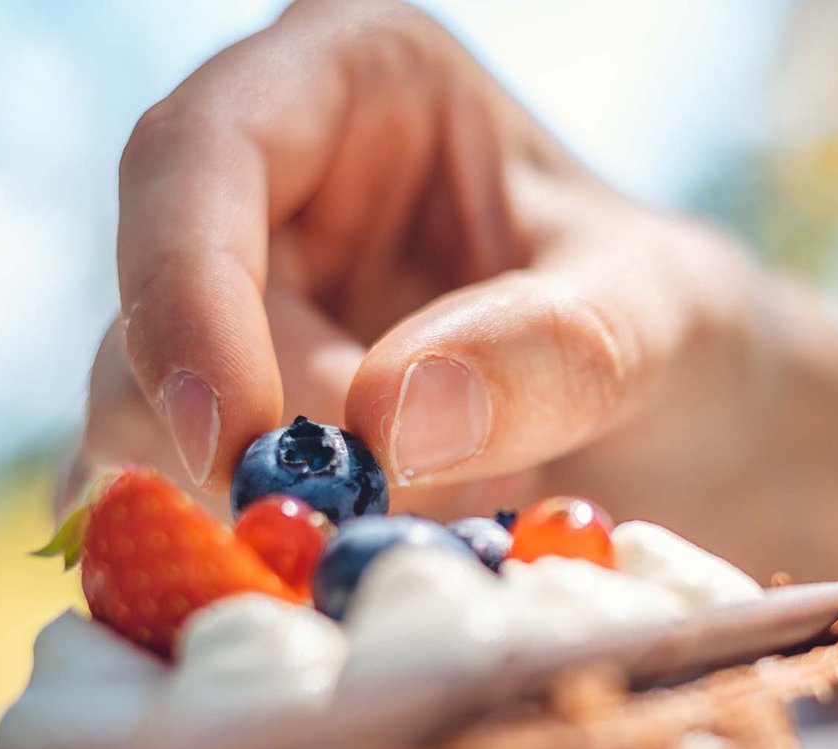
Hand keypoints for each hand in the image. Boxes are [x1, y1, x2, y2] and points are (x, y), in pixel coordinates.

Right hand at [74, 0, 775, 524]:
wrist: (691, 425)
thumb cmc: (677, 325)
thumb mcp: (660, 318)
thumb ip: (555, 349)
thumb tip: (391, 419)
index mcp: (357, 77)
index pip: (205, 151)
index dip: (186, 286)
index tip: (233, 433)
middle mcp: (272, 182)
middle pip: (159, 297)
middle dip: (236, 432)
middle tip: (344, 533)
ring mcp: (244, 308)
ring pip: (147, 408)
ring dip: (254, 504)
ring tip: (408, 548)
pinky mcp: (238, 421)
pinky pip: (181, 490)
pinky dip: (237, 553)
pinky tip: (328, 583)